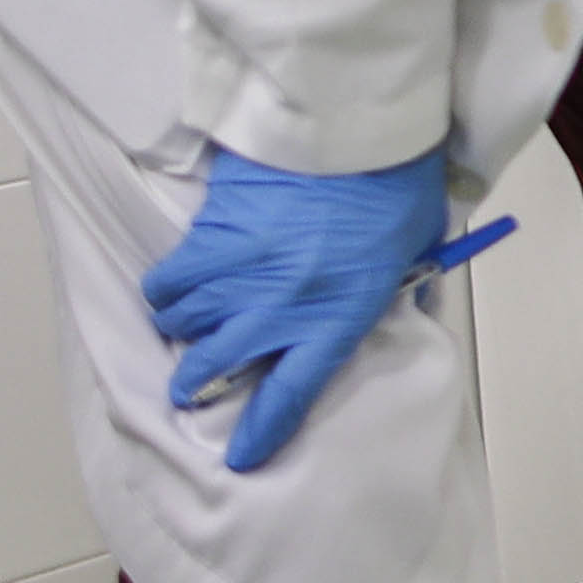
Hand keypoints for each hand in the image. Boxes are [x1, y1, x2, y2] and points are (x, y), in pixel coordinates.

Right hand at [144, 146, 472, 472]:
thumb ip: (405, 283)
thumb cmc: (396, 185)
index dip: (260, 434)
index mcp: (334, 322)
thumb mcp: (415, 248)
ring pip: (182, 326)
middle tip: (194, 385)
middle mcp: (276, 310)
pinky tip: (178, 286)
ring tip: (189, 325)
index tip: (242, 456)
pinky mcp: (209, 235)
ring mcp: (236, 275)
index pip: (287, 398)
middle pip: (214, 370)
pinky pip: (168, 281)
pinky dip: (168, 290)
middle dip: (197, 386)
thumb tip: (410, 297)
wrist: (355, 126)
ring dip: (182, 332)